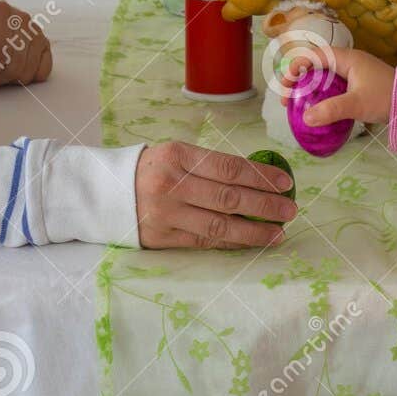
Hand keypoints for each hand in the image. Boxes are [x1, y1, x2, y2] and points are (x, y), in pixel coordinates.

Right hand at [135, 140, 297, 249]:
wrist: (106, 191)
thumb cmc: (153, 168)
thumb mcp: (178, 154)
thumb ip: (211, 164)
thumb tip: (259, 177)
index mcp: (179, 156)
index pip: (230, 168)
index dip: (262, 177)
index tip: (286, 183)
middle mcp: (173, 184)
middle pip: (229, 198)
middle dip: (265, 205)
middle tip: (290, 211)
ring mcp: (167, 214)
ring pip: (219, 225)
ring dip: (254, 231)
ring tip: (278, 233)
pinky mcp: (162, 238)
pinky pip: (205, 241)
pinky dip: (232, 241)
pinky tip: (251, 241)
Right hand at [280, 45, 394, 127]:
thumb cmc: (385, 98)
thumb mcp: (356, 104)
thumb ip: (331, 110)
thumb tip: (305, 118)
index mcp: (347, 59)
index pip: (314, 55)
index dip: (296, 67)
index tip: (286, 85)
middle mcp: (349, 61)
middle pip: (316, 65)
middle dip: (298, 80)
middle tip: (287, 100)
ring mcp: (354, 72)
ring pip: (324, 76)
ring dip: (309, 88)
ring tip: (298, 105)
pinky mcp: (358, 83)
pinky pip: (333, 85)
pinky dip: (322, 94)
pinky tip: (318, 109)